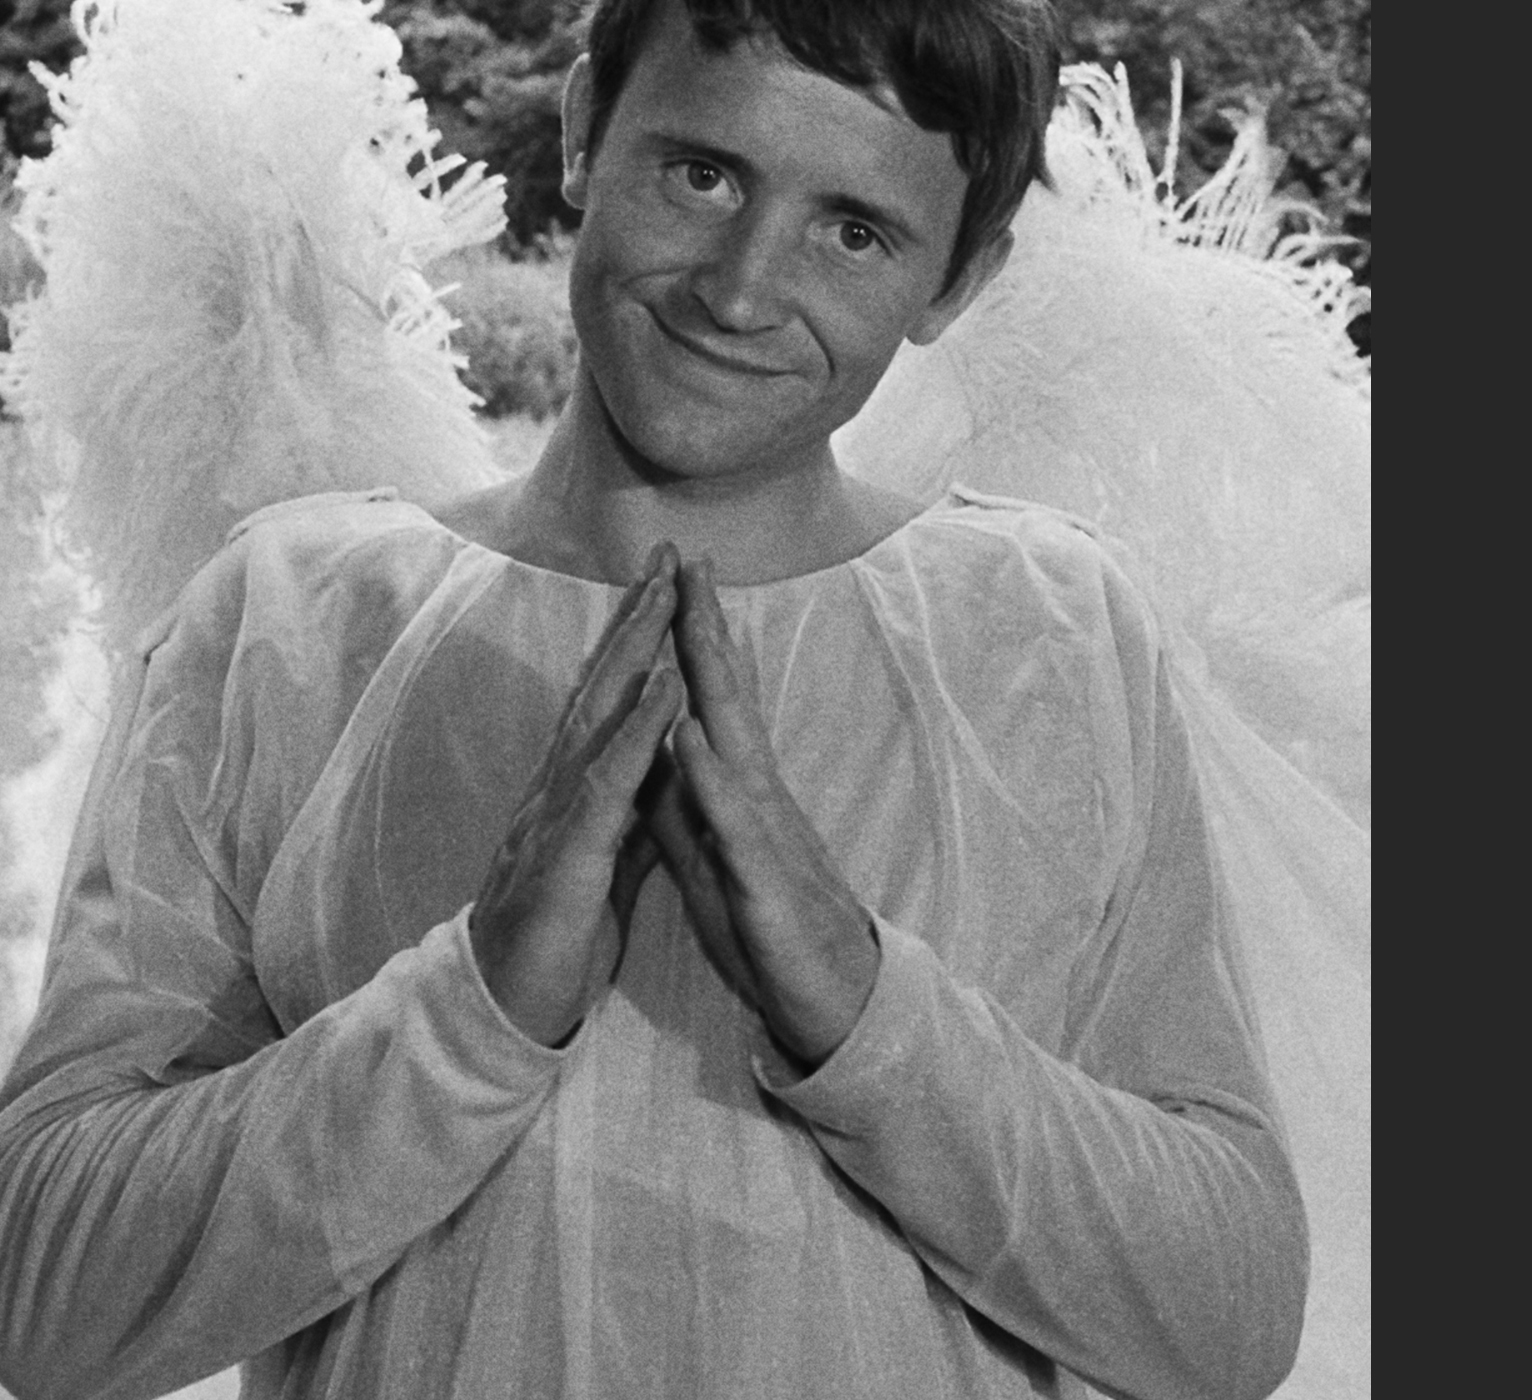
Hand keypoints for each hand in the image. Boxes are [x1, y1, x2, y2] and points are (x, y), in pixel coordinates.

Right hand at [469, 542, 681, 1047]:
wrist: (509, 1012)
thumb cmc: (558, 936)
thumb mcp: (608, 861)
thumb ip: (632, 811)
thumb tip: (659, 770)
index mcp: (577, 791)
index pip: (610, 701)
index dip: (637, 641)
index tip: (668, 581)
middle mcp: (560, 789)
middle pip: (600, 689)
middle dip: (633, 620)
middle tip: (664, 553)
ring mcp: (558, 817)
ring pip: (598, 721)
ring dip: (633, 656)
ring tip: (663, 597)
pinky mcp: (568, 857)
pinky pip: (607, 785)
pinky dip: (639, 733)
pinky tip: (666, 692)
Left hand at [649, 550, 881, 1069]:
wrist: (835, 1005)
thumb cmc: (774, 936)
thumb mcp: (714, 866)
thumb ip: (686, 812)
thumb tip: (656, 758)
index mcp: (740, 796)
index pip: (712, 705)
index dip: (692, 644)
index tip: (674, 581)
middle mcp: (759, 799)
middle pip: (728, 703)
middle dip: (707, 633)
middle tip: (691, 564)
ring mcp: (766, 835)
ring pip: (735, 746)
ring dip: (713, 683)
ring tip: (692, 623)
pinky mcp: (766, 881)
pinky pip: (733, 823)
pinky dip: (709, 776)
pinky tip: (689, 737)